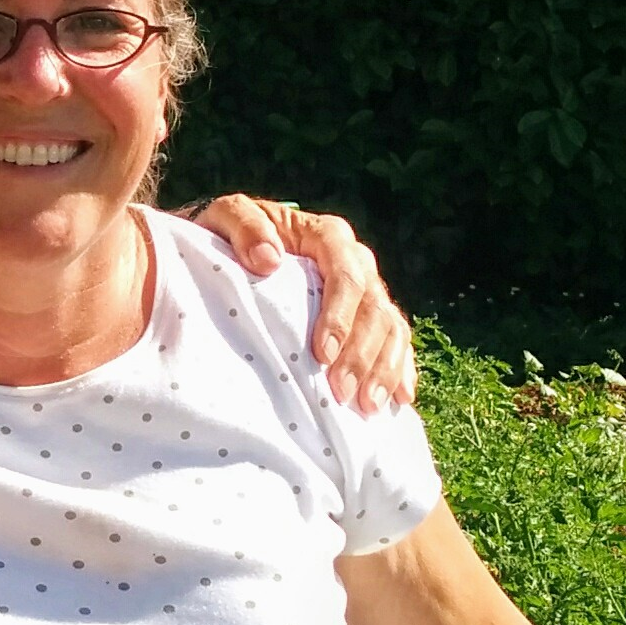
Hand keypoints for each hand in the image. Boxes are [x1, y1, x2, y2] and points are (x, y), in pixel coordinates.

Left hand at [177, 196, 415, 411]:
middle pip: (374, 308)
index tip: (322, 353)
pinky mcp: (368, 316)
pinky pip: (396, 341)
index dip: (340, 315)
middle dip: (361, 353)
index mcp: (327, 236)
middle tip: (342, 393)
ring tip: (367, 407)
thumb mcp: (226, 217)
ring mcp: (366, 290)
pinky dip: (399, 369)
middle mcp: (356, 260)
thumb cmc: (229, 234)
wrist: (231, 247)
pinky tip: (399, 399)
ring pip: (390, 327)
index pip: (346, 274)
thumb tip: (268, 259)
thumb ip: (244, 226)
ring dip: (383, 369)